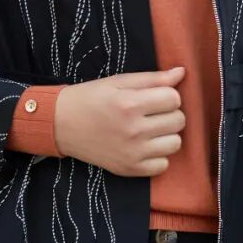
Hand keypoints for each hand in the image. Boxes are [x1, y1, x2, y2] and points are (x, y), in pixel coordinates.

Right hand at [54, 66, 186, 175]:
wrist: (61, 124)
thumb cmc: (90, 98)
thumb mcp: (118, 82)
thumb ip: (152, 78)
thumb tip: (182, 73)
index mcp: (129, 104)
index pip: (174, 98)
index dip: (167, 95)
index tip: (154, 97)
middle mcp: (133, 130)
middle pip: (178, 121)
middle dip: (169, 113)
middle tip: (151, 112)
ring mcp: (132, 153)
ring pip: (175, 143)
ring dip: (167, 135)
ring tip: (150, 129)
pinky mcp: (129, 169)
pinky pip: (163, 165)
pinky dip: (158, 156)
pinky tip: (145, 146)